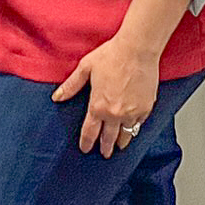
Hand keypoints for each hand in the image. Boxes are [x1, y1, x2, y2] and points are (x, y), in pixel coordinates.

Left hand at [53, 34, 158, 156]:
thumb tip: (57, 97)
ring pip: (126, 135)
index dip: (86, 143)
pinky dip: (135, 127)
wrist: (136, 50)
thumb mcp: (85, 68)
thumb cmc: (112, 55)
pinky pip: (139, 124)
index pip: (90, 132)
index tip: (84, 149)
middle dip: (105, 148)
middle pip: (108, 139)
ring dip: (121, 142)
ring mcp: (132, 113)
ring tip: (119, 146)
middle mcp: (115, 114)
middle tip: (104, 154)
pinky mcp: (146, 108)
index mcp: (98, 106)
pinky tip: (133, 128)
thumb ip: (71, 86)